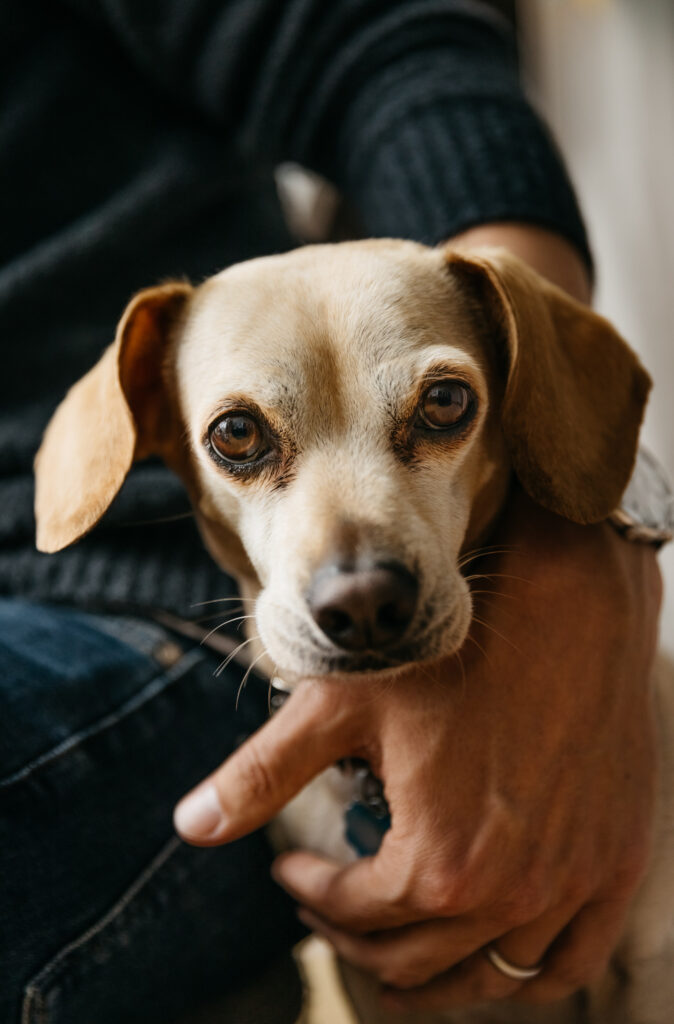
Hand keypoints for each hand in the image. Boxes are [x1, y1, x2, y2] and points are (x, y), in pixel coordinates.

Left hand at [174, 487, 660, 1009]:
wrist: (568, 613)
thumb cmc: (454, 653)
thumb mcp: (345, 706)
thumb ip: (264, 772)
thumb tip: (187, 824)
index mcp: (437, 865)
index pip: (354, 912)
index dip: (310, 890)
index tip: (290, 868)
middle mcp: (509, 895)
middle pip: (415, 960)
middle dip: (355, 936)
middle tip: (330, 902)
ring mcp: (571, 887)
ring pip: (489, 976)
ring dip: (433, 971)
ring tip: (395, 943)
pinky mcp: (613, 867)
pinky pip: (569, 962)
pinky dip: (525, 972)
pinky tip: (492, 950)